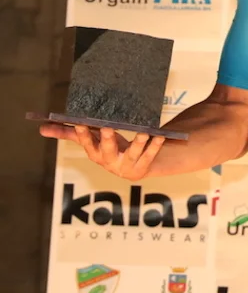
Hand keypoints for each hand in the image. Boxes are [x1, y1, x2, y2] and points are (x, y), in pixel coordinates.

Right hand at [39, 124, 163, 179]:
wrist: (139, 164)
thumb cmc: (112, 148)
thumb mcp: (92, 140)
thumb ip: (69, 134)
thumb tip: (42, 128)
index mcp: (95, 153)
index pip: (87, 144)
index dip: (84, 135)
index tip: (81, 124)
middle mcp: (109, 162)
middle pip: (106, 151)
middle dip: (106, 140)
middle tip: (108, 128)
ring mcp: (126, 166)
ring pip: (133, 154)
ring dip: (138, 144)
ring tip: (144, 133)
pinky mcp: (142, 168)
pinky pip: (150, 156)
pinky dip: (155, 146)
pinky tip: (159, 136)